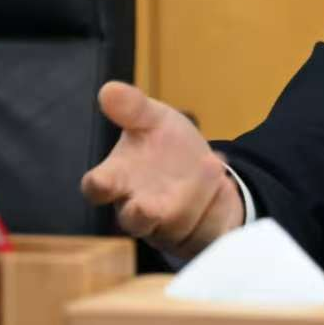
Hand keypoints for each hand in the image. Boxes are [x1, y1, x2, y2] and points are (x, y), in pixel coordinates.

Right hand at [78, 80, 244, 260]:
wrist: (203, 168)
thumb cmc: (164, 145)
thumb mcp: (153, 119)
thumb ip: (132, 108)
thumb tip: (109, 89)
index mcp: (119, 180)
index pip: (98, 189)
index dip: (98, 187)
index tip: (102, 181)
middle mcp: (138, 209)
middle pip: (134, 221)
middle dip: (141, 215)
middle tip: (146, 207)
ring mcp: (168, 227)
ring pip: (178, 223)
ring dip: (196, 193)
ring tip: (212, 163)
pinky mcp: (198, 235)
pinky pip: (209, 229)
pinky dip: (219, 206)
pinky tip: (225, 186)